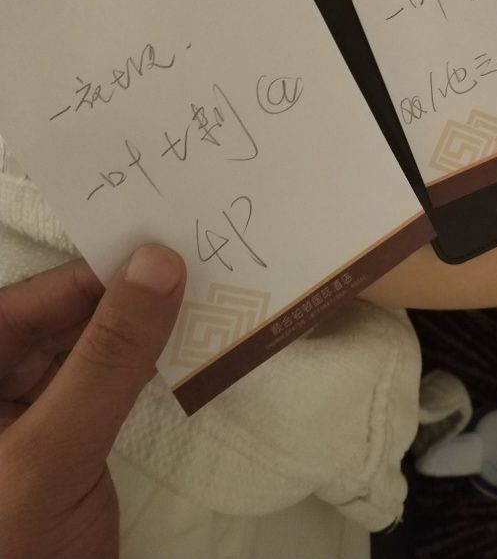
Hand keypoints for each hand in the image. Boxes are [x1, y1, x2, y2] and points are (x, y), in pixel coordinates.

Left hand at [0, 245, 185, 558]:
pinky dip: (143, 364)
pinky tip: (183, 343)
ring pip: (90, 346)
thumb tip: (159, 263)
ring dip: (140, 326)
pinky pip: (106, 383)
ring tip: (201, 291)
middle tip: (192, 261)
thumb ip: (106, 358)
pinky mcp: (65, 439)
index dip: (93, 269)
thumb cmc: (12, 549)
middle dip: (124, 293)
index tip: (161, 244)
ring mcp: (29, 413)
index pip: (31, 299)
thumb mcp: (52, 450)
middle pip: (62, 315)